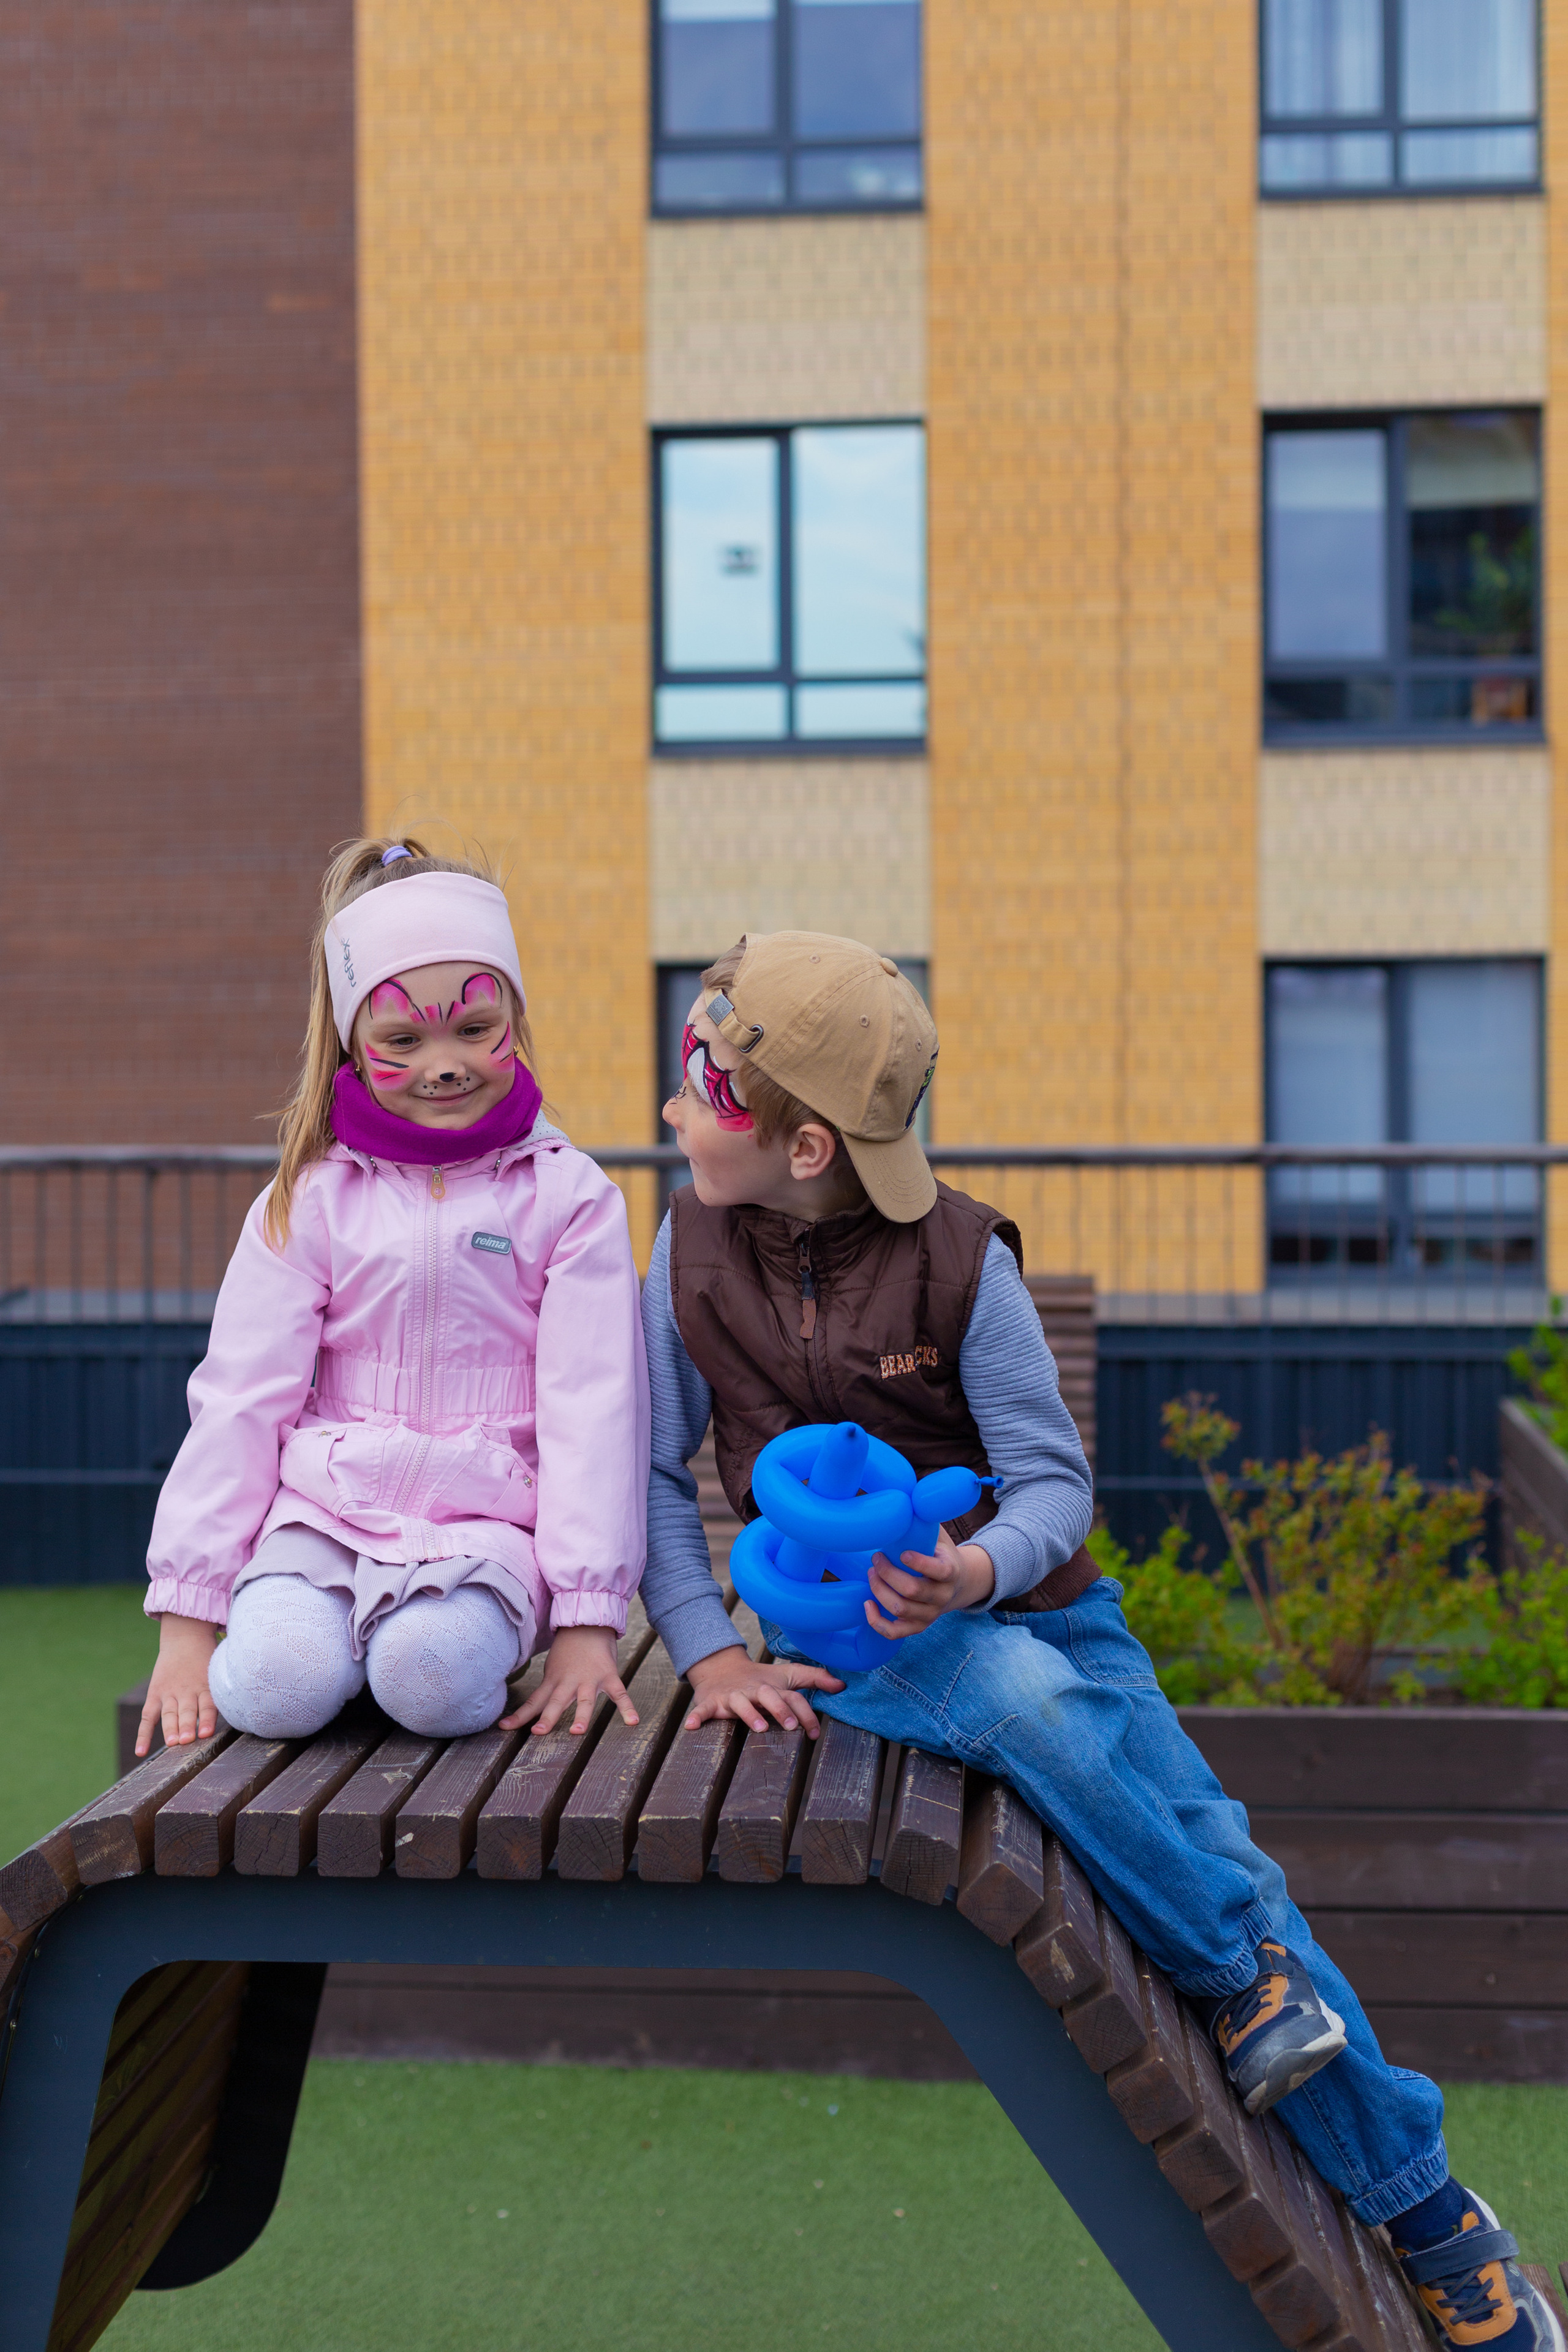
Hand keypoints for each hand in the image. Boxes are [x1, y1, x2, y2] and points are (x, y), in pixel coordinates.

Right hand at [137, 1615, 219, 1756]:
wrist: (185, 1636)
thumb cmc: (207, 1659)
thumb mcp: (219, 1670)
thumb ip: (225, 1688)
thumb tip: (244, 1707)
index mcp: (206, 1686)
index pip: (207, 1705)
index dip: (206, 1719)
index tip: (206, 1733)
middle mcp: (187, 1691)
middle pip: (186, 1711)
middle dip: (186, 1726)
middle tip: (187, 1740)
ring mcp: (169, 1693)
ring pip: (169, 1714)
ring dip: (170, 1729)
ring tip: (172, 1743)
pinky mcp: (155, 1694)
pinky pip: (148, 1717)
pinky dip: (143, 1735)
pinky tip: (141, 1751)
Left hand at [500, 1624, 638, 1736]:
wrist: (588, 1621)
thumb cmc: (569, 1648)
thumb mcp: (553, 1667)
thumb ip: (549, 1687)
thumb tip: (536, 1705)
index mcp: (553, 1680)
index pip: (533, 1701)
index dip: (520, 1715)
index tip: (503, 1728)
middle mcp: (569, 1681)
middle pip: (556, 1702)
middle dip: (547, 1718)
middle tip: (538, 1733)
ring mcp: (589, 1679)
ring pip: (584, 1700)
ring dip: (581, 1715)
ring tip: (577, 1731)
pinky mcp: (608, 1675)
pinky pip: (619, 1693)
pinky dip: (627, 1707)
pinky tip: (632, 1722)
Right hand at [683, 1644, 844, 1737]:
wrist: (722, 1668)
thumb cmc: (762, 1679)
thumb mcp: (788, 1676)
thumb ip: (814, 1679)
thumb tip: (843, 1685)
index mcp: (772, 1686)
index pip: (791, 1697)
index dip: (804, 1713)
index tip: (814, 1733)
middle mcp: (753, 1690)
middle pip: (768, 1696)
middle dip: (779, 1709)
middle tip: (790, 1726)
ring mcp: (731, 1696)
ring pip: (739, 1703)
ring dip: (748, 1714)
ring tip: (758, 1727)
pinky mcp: (711, 1702)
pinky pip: (702, 1709)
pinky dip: (697, 1717)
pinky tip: (691, 1727)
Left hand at [865, 1533, 994, 1640]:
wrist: (958, 1583)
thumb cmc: (940, 1554)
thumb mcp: (939, 1536)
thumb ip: (924, 1521)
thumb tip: (903, 1499)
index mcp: (950, 1571)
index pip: (939, 1570)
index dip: (919, 1562)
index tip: (902, 1552)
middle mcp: (942, 1595)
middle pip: (912, 1590)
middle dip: (888, 1573)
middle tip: (876, 1559)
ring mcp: (930, 1614)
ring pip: (900, 1609)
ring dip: (879, 1590)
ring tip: (871, 1573)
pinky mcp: (918, 1626)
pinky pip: (895, 1633)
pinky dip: (876, 1621)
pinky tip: (867, 1603)